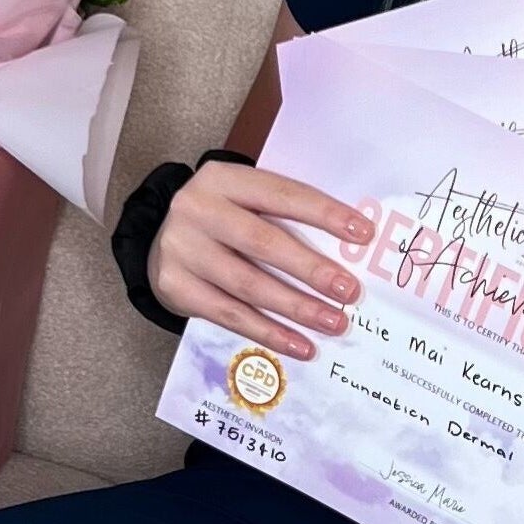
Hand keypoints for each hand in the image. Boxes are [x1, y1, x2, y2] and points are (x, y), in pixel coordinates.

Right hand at [148, 160, 372, 358]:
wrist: (160, 241)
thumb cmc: (222, 221)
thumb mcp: (245, 201)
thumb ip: (284, 215)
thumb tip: (350, 249)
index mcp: (223, 178)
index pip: (282, 194)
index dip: (323, 214)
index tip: (363, 234)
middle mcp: (198, 209)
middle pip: (262, 242)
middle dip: (311, 269)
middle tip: (349, 290)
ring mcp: (182, 249)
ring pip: (248, 284)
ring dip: (296, 307)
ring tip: (333, 322)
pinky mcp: (175, 286)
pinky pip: (230, 315)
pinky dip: (269, 332)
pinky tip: (300, 345)